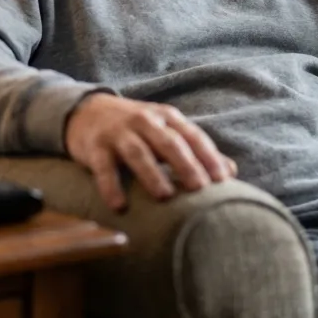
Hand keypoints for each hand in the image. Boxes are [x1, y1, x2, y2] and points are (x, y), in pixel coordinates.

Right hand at [65, 93, 236, 211]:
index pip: (192, 136)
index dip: (209, 157)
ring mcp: (118, 133)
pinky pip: (104, 168)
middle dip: (186, 165)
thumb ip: (196, 149)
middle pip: (168, 143)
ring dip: (152, 174)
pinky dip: (111, 186)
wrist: (87, 111)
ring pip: (138, 152)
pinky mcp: (95, 146)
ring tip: (164, 196)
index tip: (223, 180)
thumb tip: (231, 170)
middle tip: (199, 188)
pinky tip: (119, 206)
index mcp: (166, 117)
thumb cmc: (135, 127)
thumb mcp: (166, 131)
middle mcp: (144, 121)